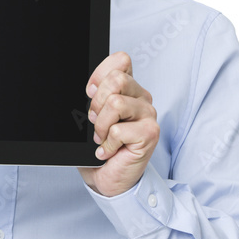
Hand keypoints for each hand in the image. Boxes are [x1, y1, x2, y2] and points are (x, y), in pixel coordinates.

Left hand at [77, 52, 158, 197]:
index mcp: (129, 88)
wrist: (108, 177)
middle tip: (94, 121)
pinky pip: (118, 130)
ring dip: (101, 126)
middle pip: (117, 79)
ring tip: (101, 138)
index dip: (100, 75)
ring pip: (116, 103)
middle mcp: (141, 97)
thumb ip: (93, 97)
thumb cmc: (99, 147)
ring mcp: (148, 114)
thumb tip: (87, 90)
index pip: (120, 60)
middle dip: (97, 103)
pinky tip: (109, 150)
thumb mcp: (90, 117)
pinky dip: (107, 144)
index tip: (90, 95)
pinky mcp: (150, 133)